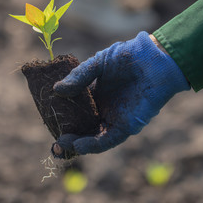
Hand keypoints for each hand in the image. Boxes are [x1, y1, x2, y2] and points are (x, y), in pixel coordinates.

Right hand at [52, 31, 189, 156]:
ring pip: (93, 138)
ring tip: (60, 145)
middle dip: (67, 137)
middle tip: (53, 143)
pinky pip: (107, 140)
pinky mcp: (126, 126)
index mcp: (95, 95)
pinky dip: (92, 145)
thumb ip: (79, 77)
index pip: (75, 111)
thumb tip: (57, 90)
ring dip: (77, 145)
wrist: (154, 59)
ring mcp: (114, 119)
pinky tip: (77, 145)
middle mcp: (103, 109)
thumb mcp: (97, 64)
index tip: (47, 119)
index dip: (62, 117)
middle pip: (82, 128)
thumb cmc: (128, 57)